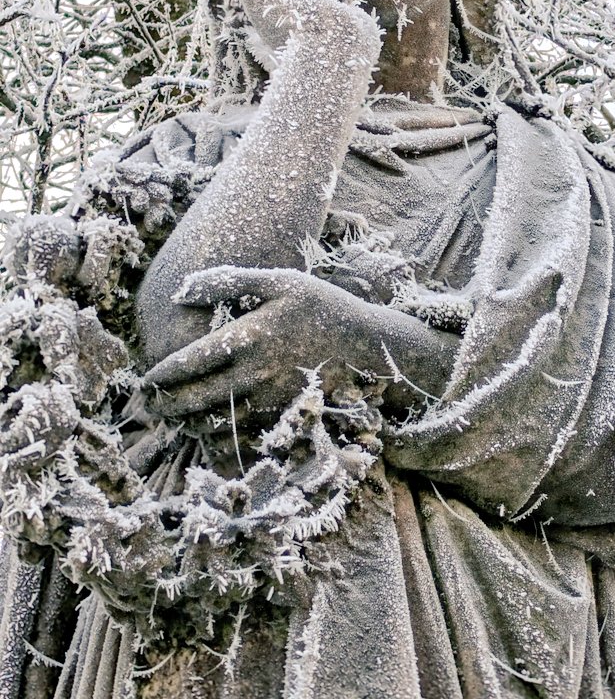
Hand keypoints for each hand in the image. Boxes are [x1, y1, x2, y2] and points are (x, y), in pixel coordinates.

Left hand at [141, 265, 457, 426]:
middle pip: (195, 400)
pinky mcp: (284, 417)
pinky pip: (243, 436)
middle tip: (147, 406)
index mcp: (248, 337)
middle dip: (165, 406)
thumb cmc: (319, 304)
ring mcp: (270, 400)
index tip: (143, 380)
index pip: (190, 362)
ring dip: (188, 424)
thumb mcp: (277, 280)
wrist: (366, 342)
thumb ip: (227, 282)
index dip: (161, 375)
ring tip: (173, 419)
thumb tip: (181, 293)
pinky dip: (219, 438)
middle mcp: (255, 373)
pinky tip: (209, 432)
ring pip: (215, 423)